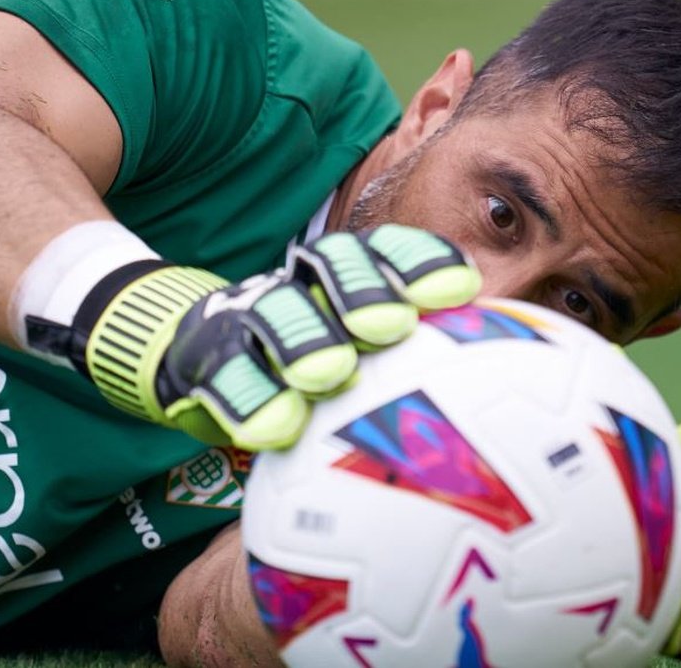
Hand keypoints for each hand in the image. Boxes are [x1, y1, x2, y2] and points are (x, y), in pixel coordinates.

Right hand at [33, 225, 479, 449]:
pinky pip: (224, 374)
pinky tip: (273, 428)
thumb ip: (405, 355)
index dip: (418, 262)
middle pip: (330, 268)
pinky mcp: (203, 360)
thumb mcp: (350, 346)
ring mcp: (246, 317)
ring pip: (275, 312)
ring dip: (302, 340)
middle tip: (390, 326)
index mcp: (337, 277)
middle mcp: (295, 285)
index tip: (462, 287)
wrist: (195, 356)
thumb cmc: (299, 358)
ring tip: (329, 374)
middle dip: (362, 292)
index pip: (381, 252)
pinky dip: (248, 399)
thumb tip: (484, 369)